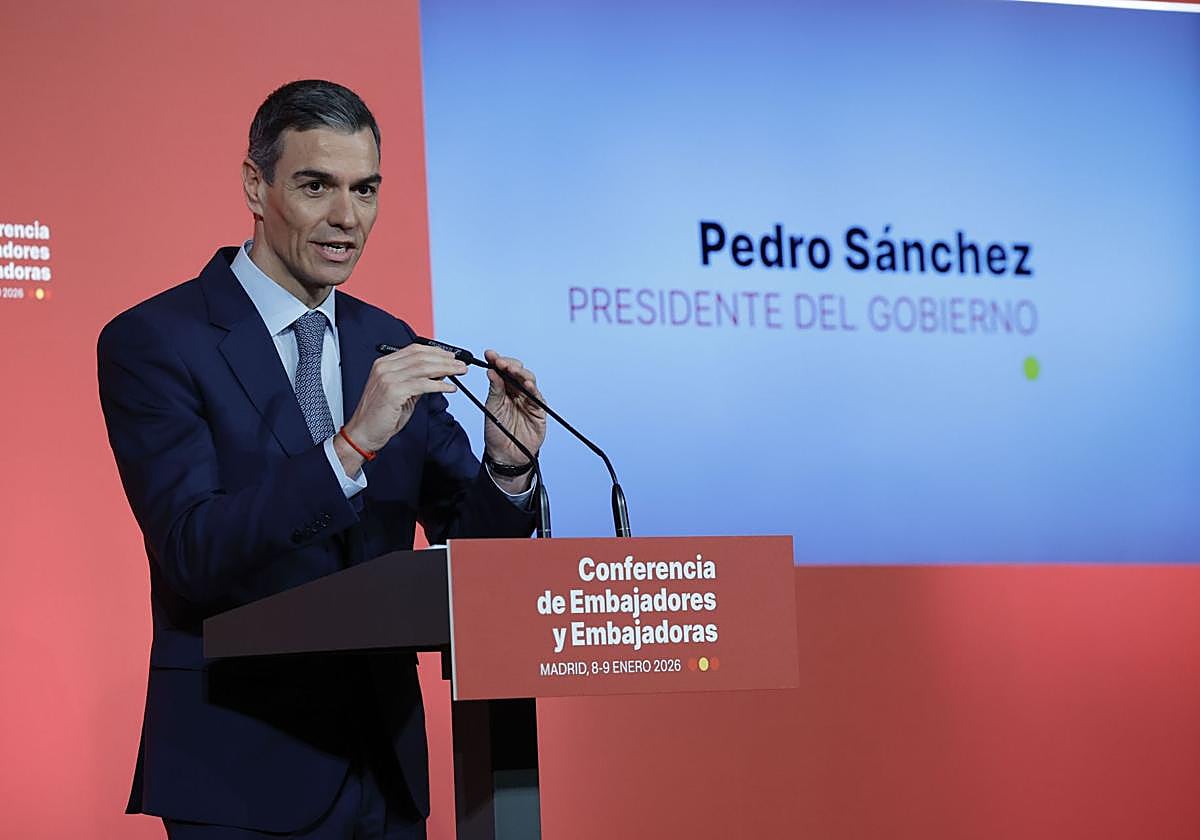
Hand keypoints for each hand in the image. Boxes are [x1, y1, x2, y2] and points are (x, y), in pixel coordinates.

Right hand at [335, 345, 465, 472]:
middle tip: (461, 364)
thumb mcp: (402, 392)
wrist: (363, 432)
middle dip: (445, 359)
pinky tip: (449, 388)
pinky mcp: (393, 391)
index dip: (436, 351)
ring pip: (424, 368)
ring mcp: (388, 378)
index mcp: (384, 364)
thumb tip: (439, 372)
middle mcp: (384, 367)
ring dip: (446, 369)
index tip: (451, 356)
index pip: (414, 350)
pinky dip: (439, 385)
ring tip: (460, 372)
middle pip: (421, 356)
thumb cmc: (381, 415)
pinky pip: (423, 384)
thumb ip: (417, 381)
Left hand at [482, 349, 546, 488]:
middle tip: (500, 362)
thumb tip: (491, 371)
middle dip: (509, 365)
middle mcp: (517, 392)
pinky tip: (527, 385)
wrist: (505, 455)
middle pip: (517, 372)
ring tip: (512, 370)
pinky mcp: (538, 410)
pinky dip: (533, 389)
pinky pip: (537, 397)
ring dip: (521, 373)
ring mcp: (528, 400)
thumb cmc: (497, 433)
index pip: (502, 371)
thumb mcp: (491, 408)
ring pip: (528, 380)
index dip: (497, 361)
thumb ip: (494, 390)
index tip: (490, 354)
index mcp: (503, 390)